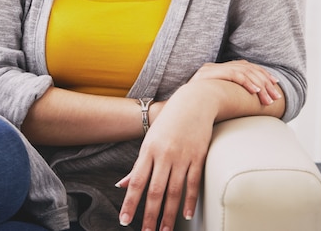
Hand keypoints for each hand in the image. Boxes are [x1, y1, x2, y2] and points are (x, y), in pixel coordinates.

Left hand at [117, 82, 216, 230]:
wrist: (194, 101)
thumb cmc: (169, 121)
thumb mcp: (150, 139)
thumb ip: (138, 165)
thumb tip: (121, 185)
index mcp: (148, 149)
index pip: (137, 182)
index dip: (130, 202)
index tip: (124, 221)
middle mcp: (164, 154)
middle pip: (155, 190)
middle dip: (149, 215)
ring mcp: (182, 155)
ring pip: (174, 191)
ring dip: (169, 214)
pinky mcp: (198, 156)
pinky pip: (194, 183)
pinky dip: (190, 201)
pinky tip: (187, 215)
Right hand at [190, 60, 281, 105]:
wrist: (174, 110)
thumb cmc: (194, 110)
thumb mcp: (214, 101)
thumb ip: (228, 97)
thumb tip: (248, 103)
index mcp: (218, 70)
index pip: (245, 67)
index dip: (261, 74)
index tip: (275, 84)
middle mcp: (215, 67)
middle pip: (246, 68)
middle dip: (264, 81)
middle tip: (276, 96)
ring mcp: (211, 69)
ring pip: (242, 71)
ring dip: (259, 84)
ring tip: (268, 98)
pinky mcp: (209, 74)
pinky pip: (232, 74)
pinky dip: (246, 81)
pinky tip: (255, 90)